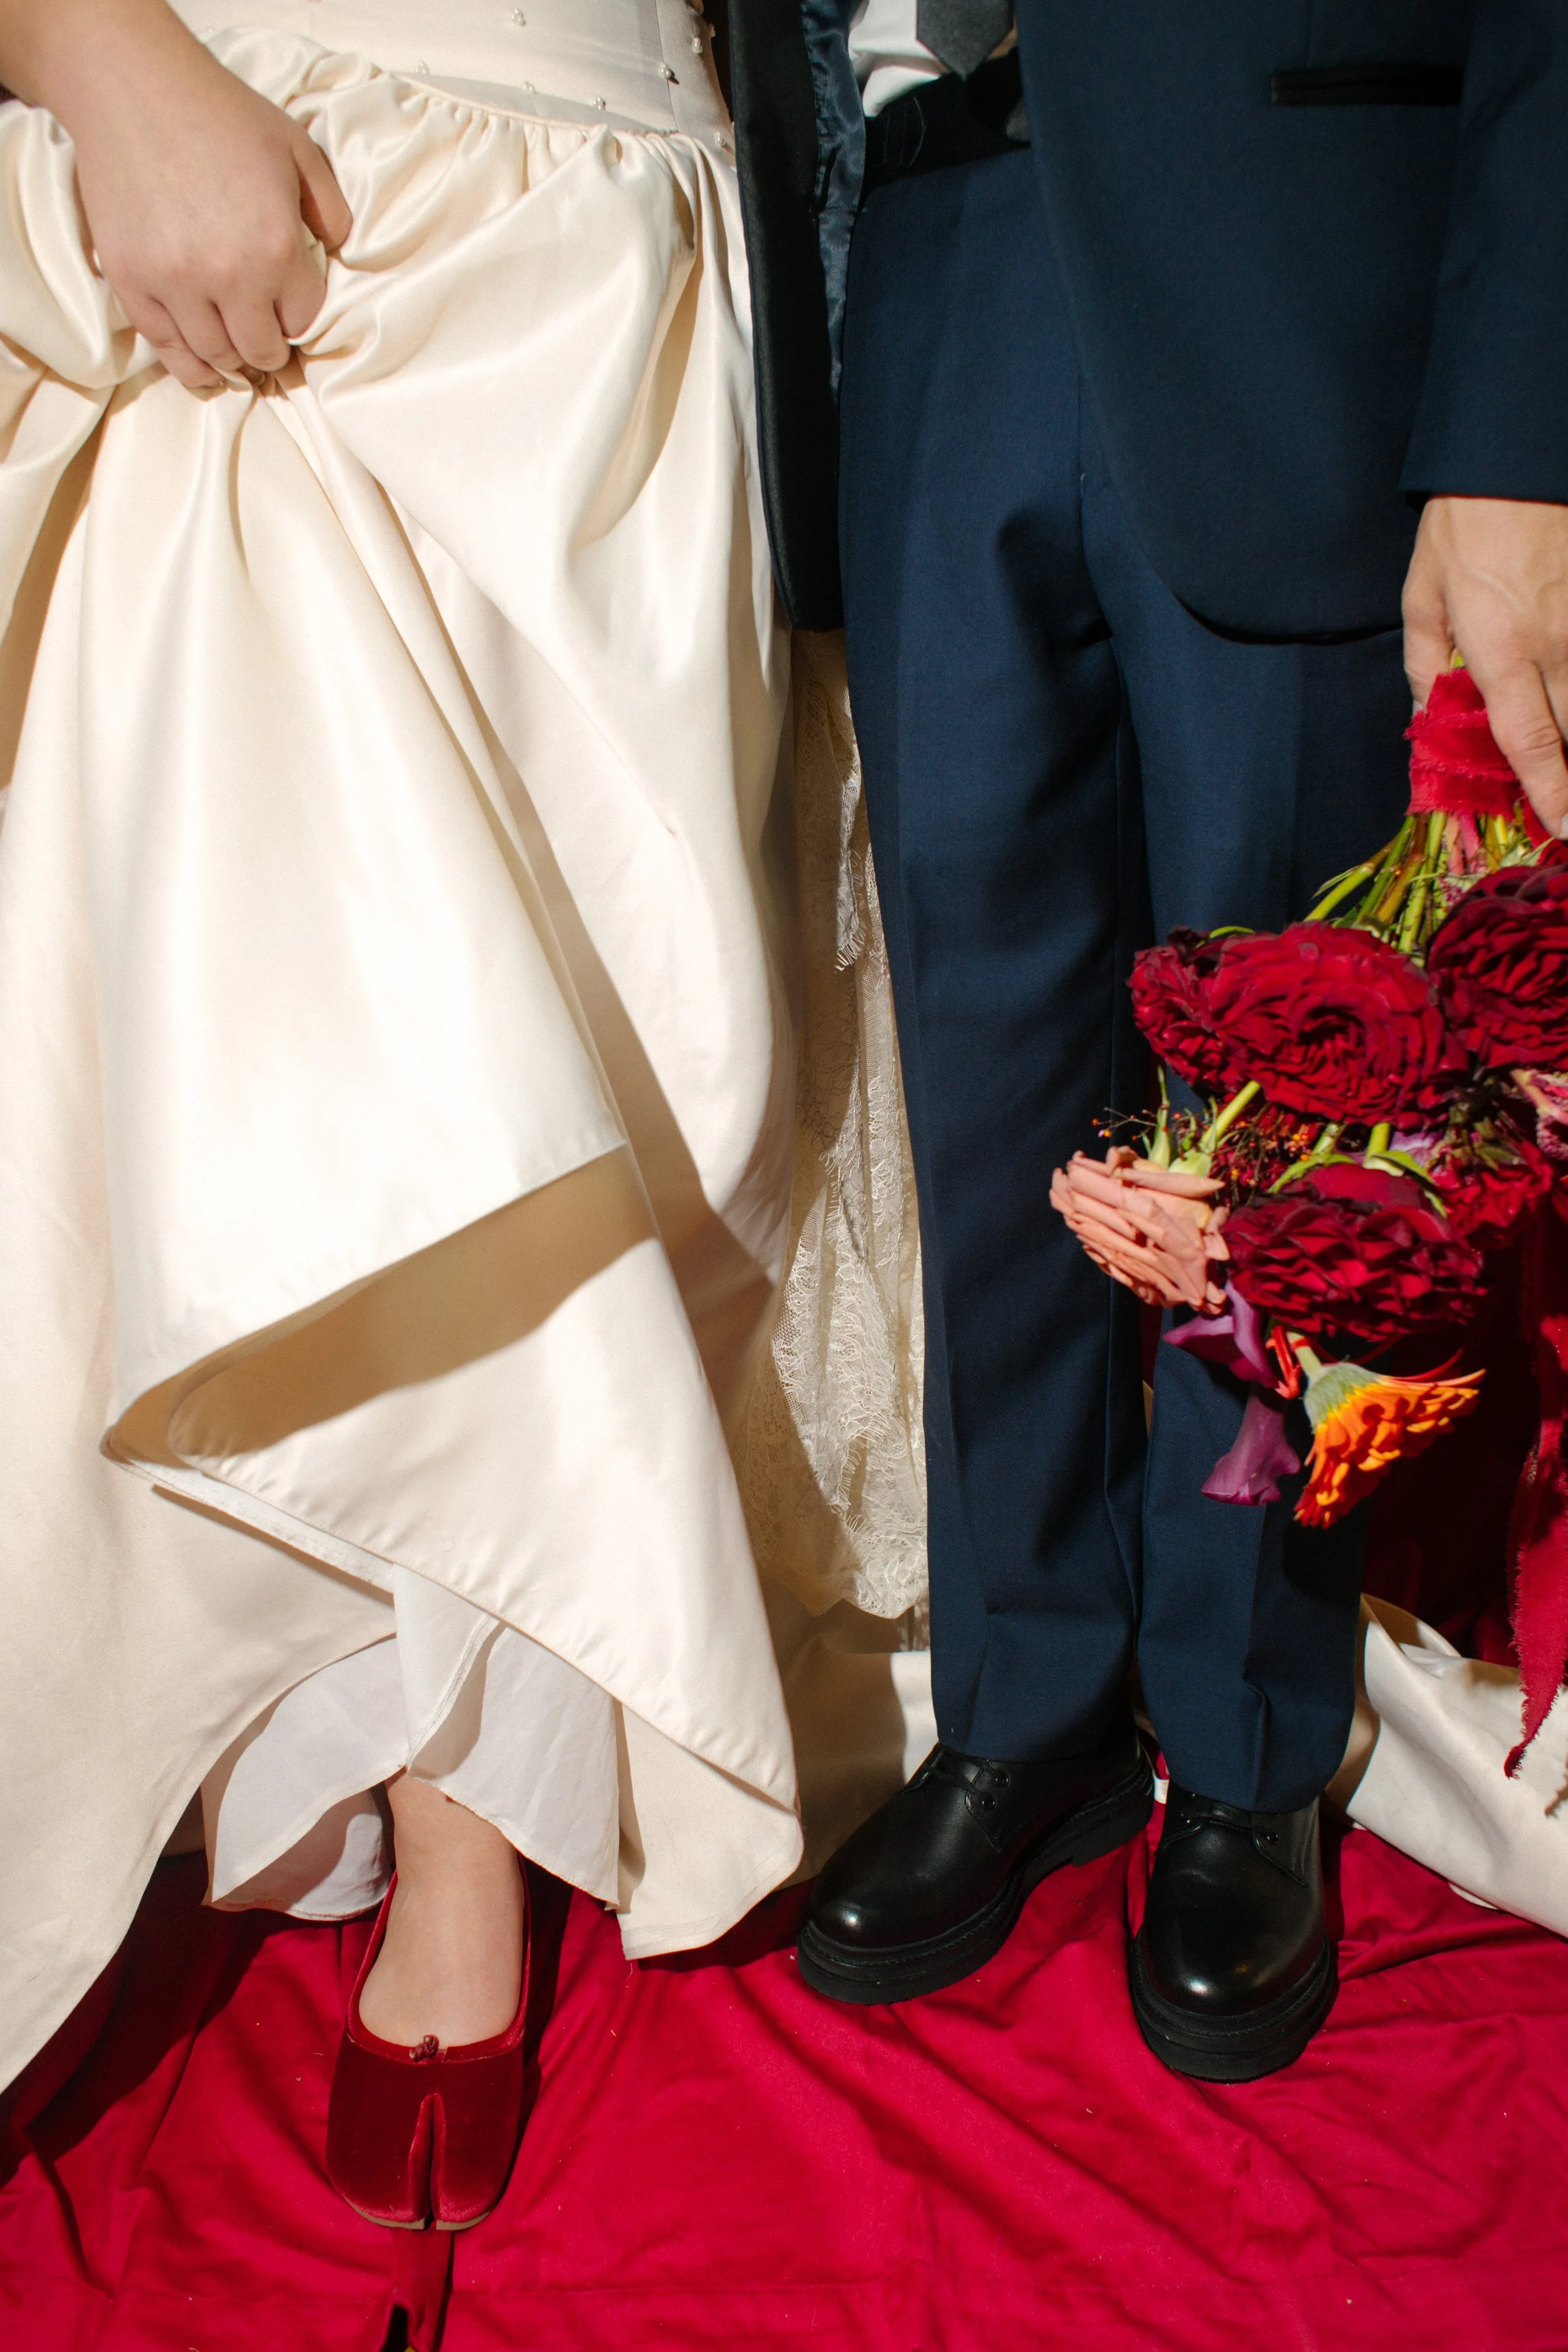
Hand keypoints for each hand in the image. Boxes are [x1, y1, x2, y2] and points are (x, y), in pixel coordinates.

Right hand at [0, 0, 350, 389]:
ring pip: (214, 356)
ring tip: (237, 357)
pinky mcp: (132, 281)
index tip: (289, 310)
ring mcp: (174, 283)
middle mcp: (227, 276)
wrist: (134, 89)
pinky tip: (201, 368)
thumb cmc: (222, 114)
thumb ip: (330, 209)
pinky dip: (187, 364)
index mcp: (275, 248)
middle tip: (268, 344)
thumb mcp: (298, 151)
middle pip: (261, 349)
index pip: (302, 319)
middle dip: (270, 350)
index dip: (299, 317)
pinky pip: (165, 346)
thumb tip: (338, 252)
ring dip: (231, 362)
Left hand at [1404, 495, 1567, 840]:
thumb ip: (1429, 668)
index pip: (1529, 740)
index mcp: (1502, 651)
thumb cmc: (1464, 525)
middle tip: (1567, 805)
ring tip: (1565, 758)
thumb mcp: (1423, 597)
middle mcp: (1558, 644)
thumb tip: (1431, 722)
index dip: (1551, 792)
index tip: (1567, 828)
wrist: (1516, 456)